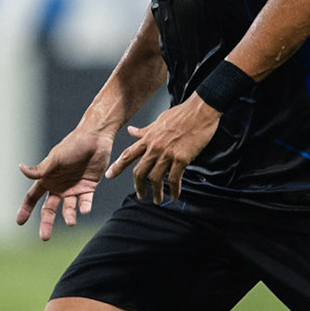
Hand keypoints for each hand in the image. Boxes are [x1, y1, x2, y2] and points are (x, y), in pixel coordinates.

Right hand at [16, 128, 111, 240]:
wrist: (96, 138)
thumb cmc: (73, 145)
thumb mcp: (55, 158)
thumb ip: (40, 169)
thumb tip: (20, 168)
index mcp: (48, 178)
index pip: (33, 197)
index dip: (26, 209)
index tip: (19, 222)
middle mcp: (59, 185)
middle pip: (49, 209)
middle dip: (46, 223)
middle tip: (44, 237)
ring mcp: (74, 187)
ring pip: (68, 209)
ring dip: (69, 216)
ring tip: (71, 222)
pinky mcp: (89, 187)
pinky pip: (86, 202)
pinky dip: (85, 207)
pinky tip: (84, 210)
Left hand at [106, 95, 221, 204]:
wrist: (200, 110)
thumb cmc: (181, 114)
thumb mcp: (158, 121)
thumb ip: (144, 130)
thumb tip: (131, 131)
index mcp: (148, 138)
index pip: (127, 154)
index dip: (117, 166)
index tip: (109, 175)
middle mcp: (154, 147)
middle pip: (139, 171)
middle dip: (138, 186)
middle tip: (141, 195)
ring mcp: (167, 153)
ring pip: (155, 178)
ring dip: (156, 192)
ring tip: (157, 200)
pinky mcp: (181, 158)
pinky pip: (174, 179)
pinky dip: (174, 190)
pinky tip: (175, 195)